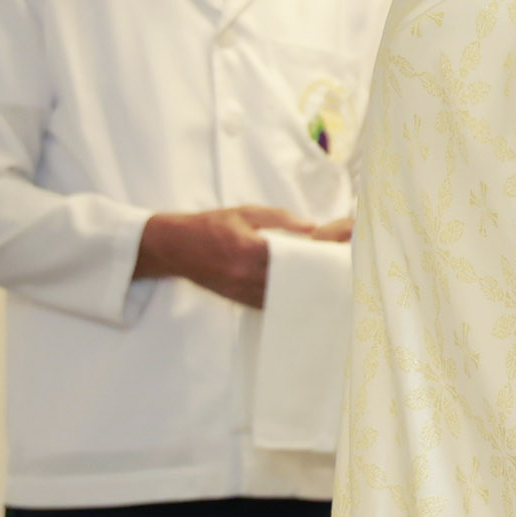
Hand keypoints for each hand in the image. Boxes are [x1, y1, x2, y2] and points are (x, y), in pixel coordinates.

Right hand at [139, 205, 330, 309]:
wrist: (175, 247)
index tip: (336, 254)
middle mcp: (246, 275)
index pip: (293, 257)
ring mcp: (243, 292)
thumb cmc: (210, 225)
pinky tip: (304, 292)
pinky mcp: (241, 301)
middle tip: (340, 271)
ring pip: (285, 297)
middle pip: (293, 281)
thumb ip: (280, 219)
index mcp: (250, 249)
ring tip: (328, 283)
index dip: (317, 256)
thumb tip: (312, 227)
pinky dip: (288, 297)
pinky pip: (272, 303)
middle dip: (316, 276)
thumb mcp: (245, 212)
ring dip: (305, 290)